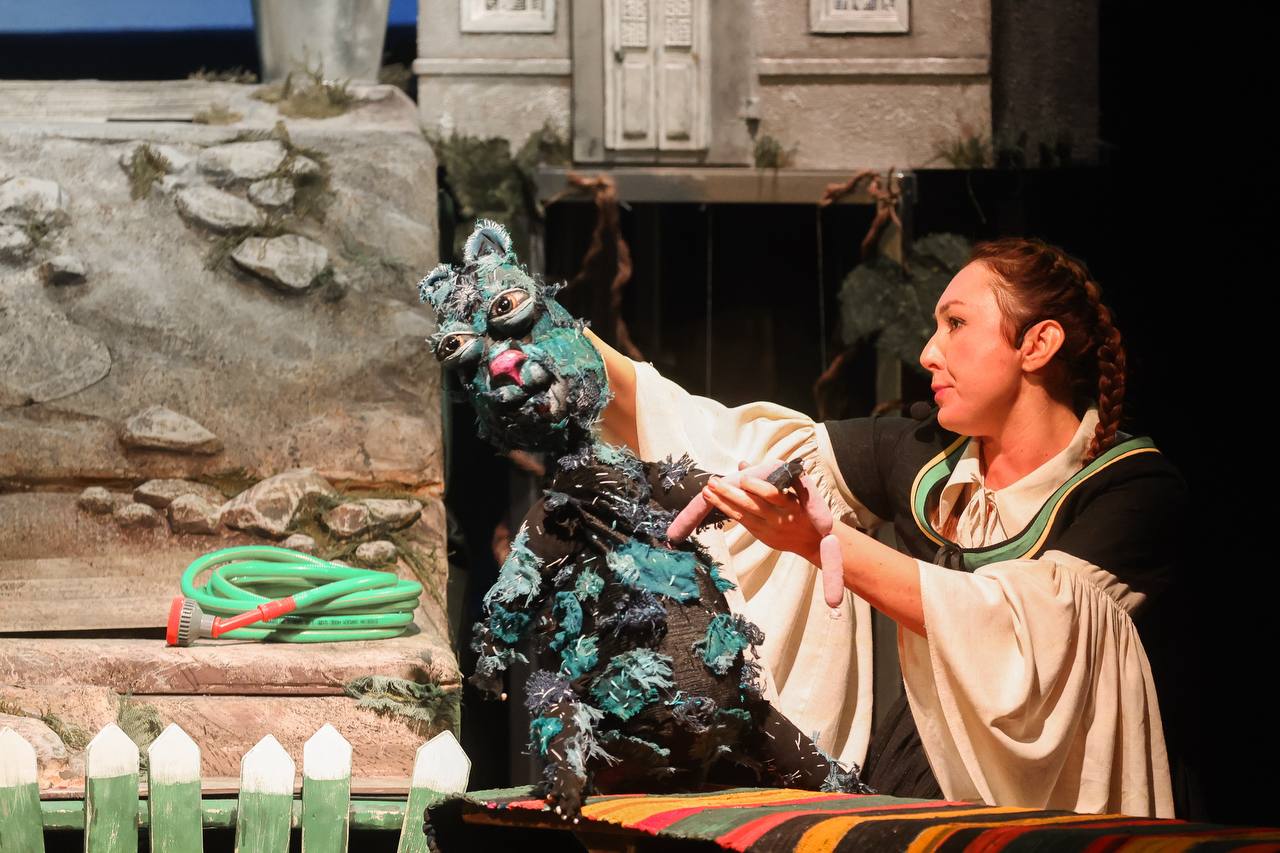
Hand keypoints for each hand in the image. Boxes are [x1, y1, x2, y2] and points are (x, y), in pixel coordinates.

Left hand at [701, 465, 822, 564]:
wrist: (813, 541)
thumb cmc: (804, 510)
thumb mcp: (797, 492)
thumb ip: (773, 477)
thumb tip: (744, 464)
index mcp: (791, 504)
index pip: (772, 494)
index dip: (756, 486)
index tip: (742, 477)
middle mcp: (779, 518)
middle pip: (751, 505)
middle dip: (729, 493)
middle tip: (713, 482)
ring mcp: (769, 529)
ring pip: (742, 515)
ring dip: (723, 503)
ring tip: (707, 492)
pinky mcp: (762, 536)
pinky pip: (743, 523)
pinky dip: (729, 512)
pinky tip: (717, 503)